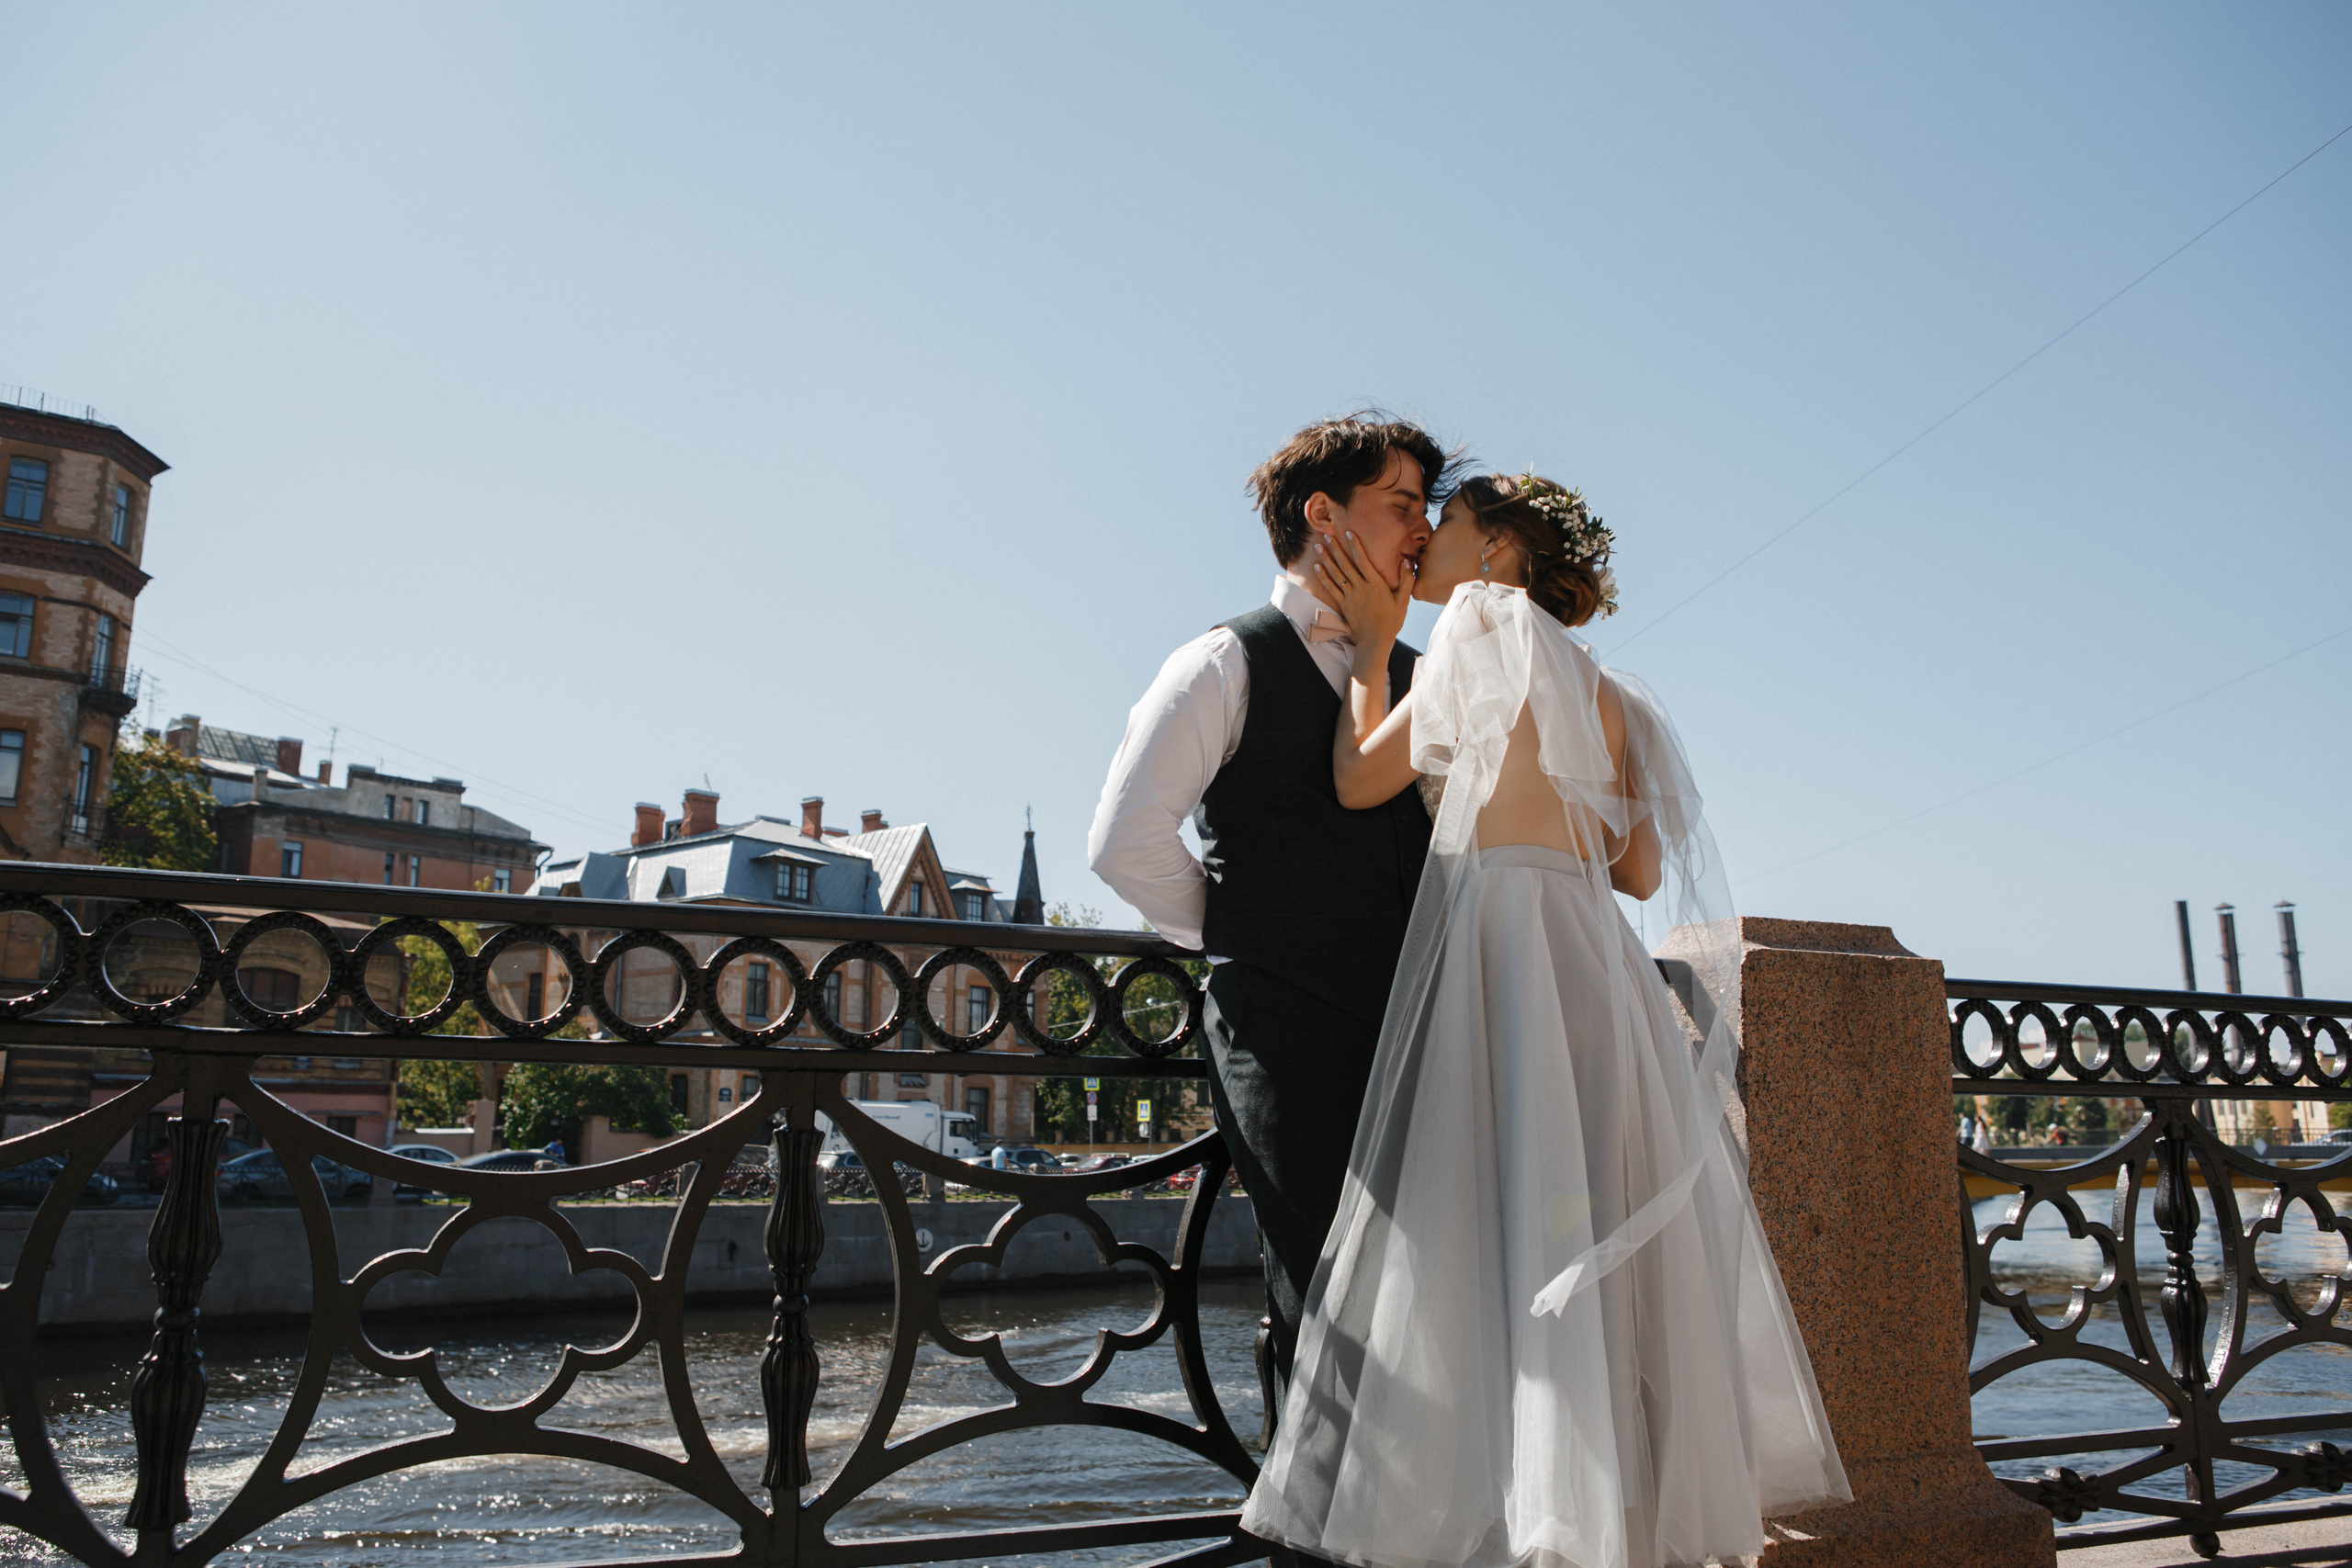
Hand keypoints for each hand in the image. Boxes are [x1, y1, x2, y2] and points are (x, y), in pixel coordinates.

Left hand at [1312, 531, 1411, 650]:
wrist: (1375, 641)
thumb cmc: (1392, 621)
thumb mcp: (1404, 600)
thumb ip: (1407, 579)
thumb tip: (1408, 560)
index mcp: (1375, 584)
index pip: (1363, 560)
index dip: (1355, 545)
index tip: (1348, 533)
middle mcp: (1360, 587)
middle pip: (1345, 564)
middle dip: (1335, 548)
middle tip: (1326, 535)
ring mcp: (1350, 596)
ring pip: (1336, 574)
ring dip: (1326, 559)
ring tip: (1318, 547)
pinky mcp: (1343, 604)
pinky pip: (1331, 588)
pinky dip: (1324, 577)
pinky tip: (1317, 567)